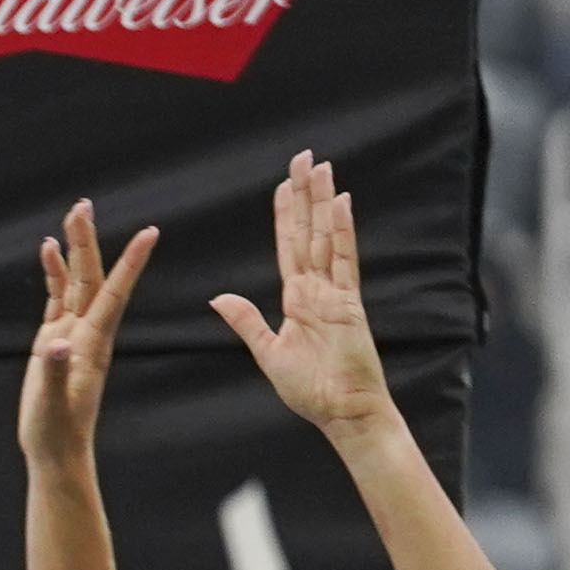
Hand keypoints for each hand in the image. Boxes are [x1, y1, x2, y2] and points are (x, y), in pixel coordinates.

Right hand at [18, 197, 153, 471]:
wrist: (58, 449)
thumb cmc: (57, 429)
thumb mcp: (55, 403)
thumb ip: (58, 372)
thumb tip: (57, 342)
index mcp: (93, 341)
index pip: (114, 292)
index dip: (130, 262)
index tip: (150, 232)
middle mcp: (87, 330)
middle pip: (90, 276)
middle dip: (88, 240)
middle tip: (84, 205)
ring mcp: (71, 333)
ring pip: (75, 281)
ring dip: (74, 248)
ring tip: (72, 215)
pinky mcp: (55, 340)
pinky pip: (57, 297)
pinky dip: (54, 272)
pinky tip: (48, 251)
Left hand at [210, 151, 393, 449]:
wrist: (340, 412)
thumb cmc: (310, 388)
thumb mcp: (268, 351)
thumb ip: (248, 321)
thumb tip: (218, 297)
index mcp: (297, 299)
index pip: (289, 247)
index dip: (286, 216)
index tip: (283, 186)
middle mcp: (317, 289)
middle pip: (309, 232)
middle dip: (305, 196)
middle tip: (303, 158)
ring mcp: (336, 293)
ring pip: (327, 238)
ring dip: (323, 202)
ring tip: (320, 167)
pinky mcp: (350, 304)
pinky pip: (345, 261)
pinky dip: (343, 231)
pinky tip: (341, 203)